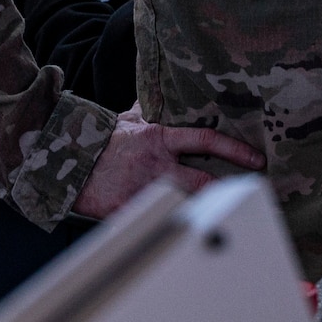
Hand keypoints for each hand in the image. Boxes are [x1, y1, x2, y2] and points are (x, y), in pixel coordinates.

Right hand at [71, 105, 266, 218]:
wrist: (64, 163)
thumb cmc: (101, 141)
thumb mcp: (127, 120)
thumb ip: (150, 109)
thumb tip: (163, 90)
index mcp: (160, 140)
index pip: (207, 140)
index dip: (235, 150)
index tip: (257, 158)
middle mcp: (157, 165)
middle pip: (203, 181)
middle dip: (226, 189)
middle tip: (247, 193)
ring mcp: (144, 190)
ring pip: (185, 203)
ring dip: (203, 209)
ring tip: (226, 216)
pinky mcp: (129, 211)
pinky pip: (156, 220)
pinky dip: (171, 225)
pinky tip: (187, 232)